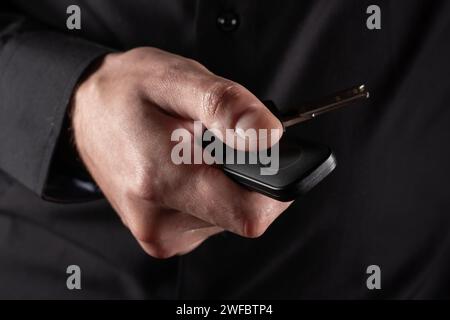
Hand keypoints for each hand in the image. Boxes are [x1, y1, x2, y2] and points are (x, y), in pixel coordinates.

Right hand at [71, 47, 291, 257]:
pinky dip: (210, 191)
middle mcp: (157, 220)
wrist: (85, 114)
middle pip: (243, 214)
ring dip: (224, 181)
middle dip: (243, 174)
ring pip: (227, 216)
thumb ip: (225, 106)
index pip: (249, 213)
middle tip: (214, 140)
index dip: (275, 185)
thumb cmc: (125, 93)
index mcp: (160, 179)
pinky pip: (210, 219)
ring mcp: (158, 234)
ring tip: (193, 151)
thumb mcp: (175, 79)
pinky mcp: (162, 237)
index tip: (264, 154)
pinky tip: (187, 168)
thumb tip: (269, 136)